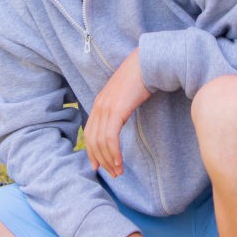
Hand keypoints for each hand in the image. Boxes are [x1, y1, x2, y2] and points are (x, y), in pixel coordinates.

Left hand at [83, 48, 150, 177]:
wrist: (147, 64)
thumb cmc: (140, 78)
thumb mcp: (124, 95)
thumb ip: (118, 107)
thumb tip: (119, 119)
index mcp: (99, 103)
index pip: (90, 133)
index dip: (92, 152)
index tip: (98, 166)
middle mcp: (99, 106)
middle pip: (92, 140)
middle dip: (100, 160)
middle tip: (111, 173)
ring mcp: (106, 108)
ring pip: (101, 142)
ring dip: (109, 160)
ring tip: (118, 172)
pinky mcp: (116, 110)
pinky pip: (110, 137)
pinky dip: (113, 152)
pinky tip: (119, 162)